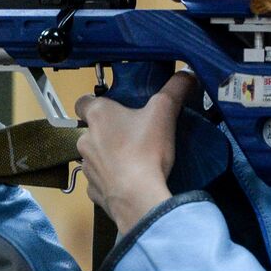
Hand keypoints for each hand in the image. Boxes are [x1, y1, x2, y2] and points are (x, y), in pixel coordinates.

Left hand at [74, 71, 196, 232]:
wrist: (139, 197)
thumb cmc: (146, 150)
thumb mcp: (164, 112)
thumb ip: (175, 89)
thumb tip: (187, 73)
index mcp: (98, 115)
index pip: (82, 102)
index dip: (94, 103)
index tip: (112, 108)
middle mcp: (85, 139)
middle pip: (91, 131)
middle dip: (107, 133)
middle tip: (132, 136)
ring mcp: (86, 167)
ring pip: (94, 157)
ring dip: (108, 157)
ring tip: (133, 161)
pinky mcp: (92, 191)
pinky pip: (100, 182)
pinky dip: (110, 182)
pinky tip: (128, 183)